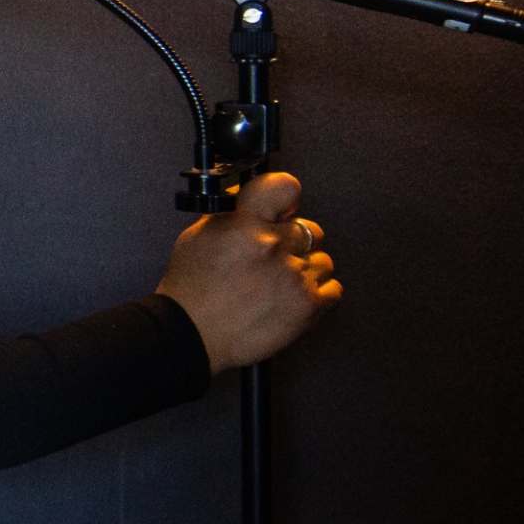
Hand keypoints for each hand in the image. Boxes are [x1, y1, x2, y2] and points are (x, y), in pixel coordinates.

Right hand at [156, 171, 343, 372]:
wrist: (190, 336)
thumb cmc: (190, 292)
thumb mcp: (198, 237)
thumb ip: (229, 214)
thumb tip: (245, 197)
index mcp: (245, 224)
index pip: (285, 187)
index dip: (287, 197)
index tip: (285, 208)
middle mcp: (273, 246)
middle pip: (310, 229)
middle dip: (293, 242)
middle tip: (272, 259)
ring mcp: (293, 276)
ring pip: (323, 261)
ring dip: (305, 270)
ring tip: (278, 285)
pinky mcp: (307, 306)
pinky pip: (332, 289)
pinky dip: (317, 295)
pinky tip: (292, 298)